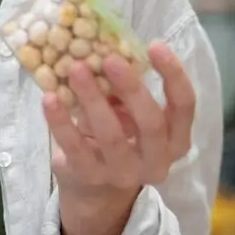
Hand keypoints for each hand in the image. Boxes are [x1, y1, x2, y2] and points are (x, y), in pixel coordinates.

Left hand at [44, 42, 196, 215]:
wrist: (94, 189)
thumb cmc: (117, 136)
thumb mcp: (128, 114)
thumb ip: (124, 89)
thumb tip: (105, 47)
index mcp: (174, 140)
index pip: (184, 106)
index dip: (173, 75)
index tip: (155, 45)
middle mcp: (156, 160)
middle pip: (151, 122)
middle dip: (131, 87)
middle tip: (110, 58)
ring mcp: (123, 172)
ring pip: (111, 135)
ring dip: (92, 98)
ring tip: (75, 69)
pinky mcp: (88, 176)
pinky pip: (74, 146)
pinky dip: (61, 121)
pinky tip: (49, 98)